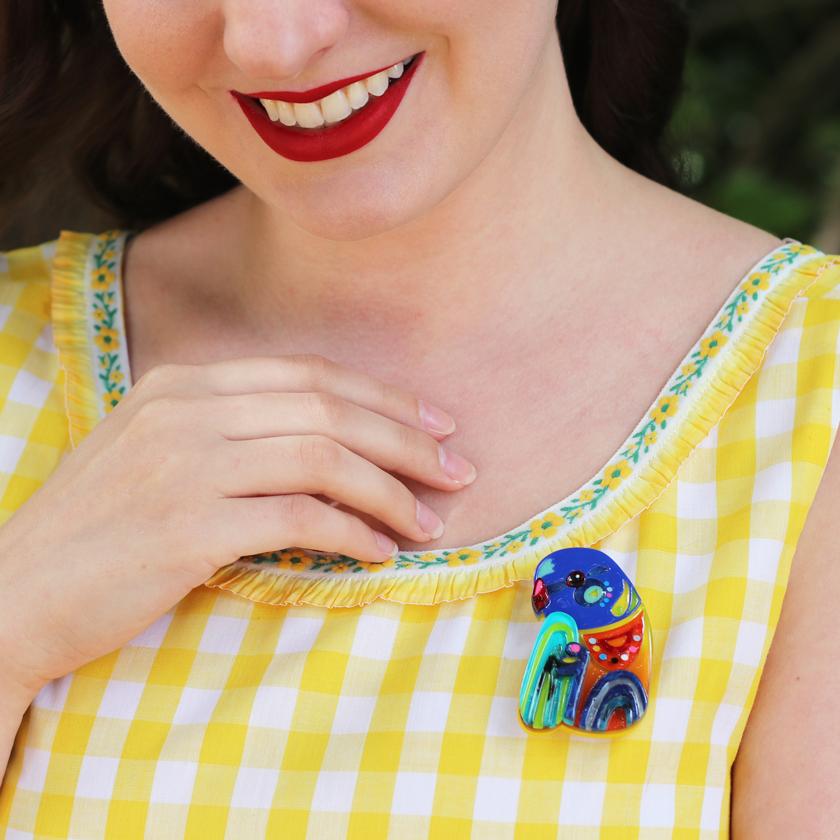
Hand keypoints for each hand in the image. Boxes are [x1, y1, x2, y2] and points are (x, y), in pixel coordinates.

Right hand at [0, 353, 474, 698]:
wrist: (13, 593)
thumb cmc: (97, 529)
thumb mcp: (156, 452)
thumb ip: (230, 431)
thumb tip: (326, 443)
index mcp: (182, 384)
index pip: (309, 375)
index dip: (382, 397)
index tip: (434, 424)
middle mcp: (187, 412)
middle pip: (328, 409)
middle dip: (406, 439)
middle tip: (457, 470)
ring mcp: (186, 465)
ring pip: (325, 458)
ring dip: (391, 491)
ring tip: (430, 521)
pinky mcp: (189, 527)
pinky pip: (300, 516)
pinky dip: (355, 532)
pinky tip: (383, 552)